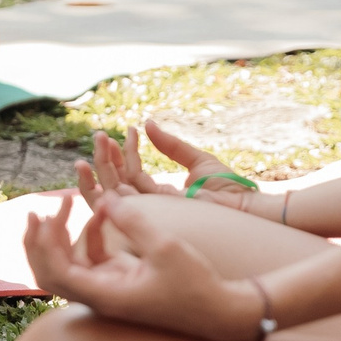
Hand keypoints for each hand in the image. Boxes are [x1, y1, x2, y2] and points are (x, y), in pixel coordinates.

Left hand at [22, 192, 268, 340]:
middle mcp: (101, 296)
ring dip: (61, 235)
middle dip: (38, 242)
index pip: (56, 272)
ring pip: (67, 265)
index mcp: (106, 296)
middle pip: (49, 274)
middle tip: (40, 210)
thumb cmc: (197, 286)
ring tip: (67, 202)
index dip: (44, 242)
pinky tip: (103, 211)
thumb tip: (105, 197)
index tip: (49, 211)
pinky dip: (89, 235)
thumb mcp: (166, 248)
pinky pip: (92, 259)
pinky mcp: (121, 282)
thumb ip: (134, 221)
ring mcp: (110, 290)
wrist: (222, 312)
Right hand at [78, 120, 264, 216]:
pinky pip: (117, 200)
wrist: (244, 205)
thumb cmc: (228, 188)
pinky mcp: (149, 216)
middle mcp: (152, 207)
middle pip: (118, 183)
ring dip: (100, 166)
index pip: (134, 175)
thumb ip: (171, 145)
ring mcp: (150, 213)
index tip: (130, 130)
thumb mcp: (197, 160)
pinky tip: (96, 162)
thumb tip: (147, 124)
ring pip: (112, 191)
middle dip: (106, 159)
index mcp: (162, 196)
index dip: (127, 153)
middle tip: (100, 135)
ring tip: (99, 140)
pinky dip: (103, 182)